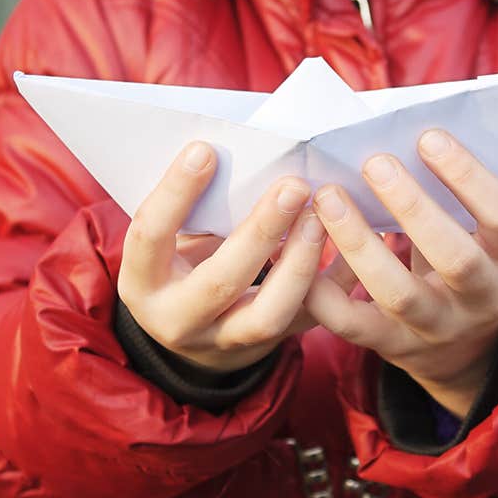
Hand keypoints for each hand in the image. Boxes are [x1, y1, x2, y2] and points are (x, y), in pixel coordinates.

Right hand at [118, 141, 326, 372]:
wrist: (194, 332)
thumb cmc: (181, 263)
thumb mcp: (170, 241)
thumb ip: (196, 208)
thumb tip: (244, 153)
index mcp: (144, 282)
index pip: (151, 235)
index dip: (176, 193)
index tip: (206, 149)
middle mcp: (179, 320)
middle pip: (221, 281)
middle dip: (261, 231)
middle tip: (294, 186)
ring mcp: (224, 343)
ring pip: (268, 316)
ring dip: (300, 264)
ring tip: (321, 219)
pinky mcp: (268, 348)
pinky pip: (307, 322)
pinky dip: (333, 286)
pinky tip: (352, 250)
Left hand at [305, 129, 497, 417]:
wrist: (463, 347)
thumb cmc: (462, 258)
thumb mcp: (478, 231)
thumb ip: (451, 194)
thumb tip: (397, 131)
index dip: (468, 177)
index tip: (427, 137)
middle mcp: (482, 298)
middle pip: (455, 259)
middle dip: (412, 208)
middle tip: (373, 162)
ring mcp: (438, 328)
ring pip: (399, 294)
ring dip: (360, 243)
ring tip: (328, 198)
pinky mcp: (394, 346)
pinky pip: (355, 325)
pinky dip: (324, 294)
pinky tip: (301, 254)